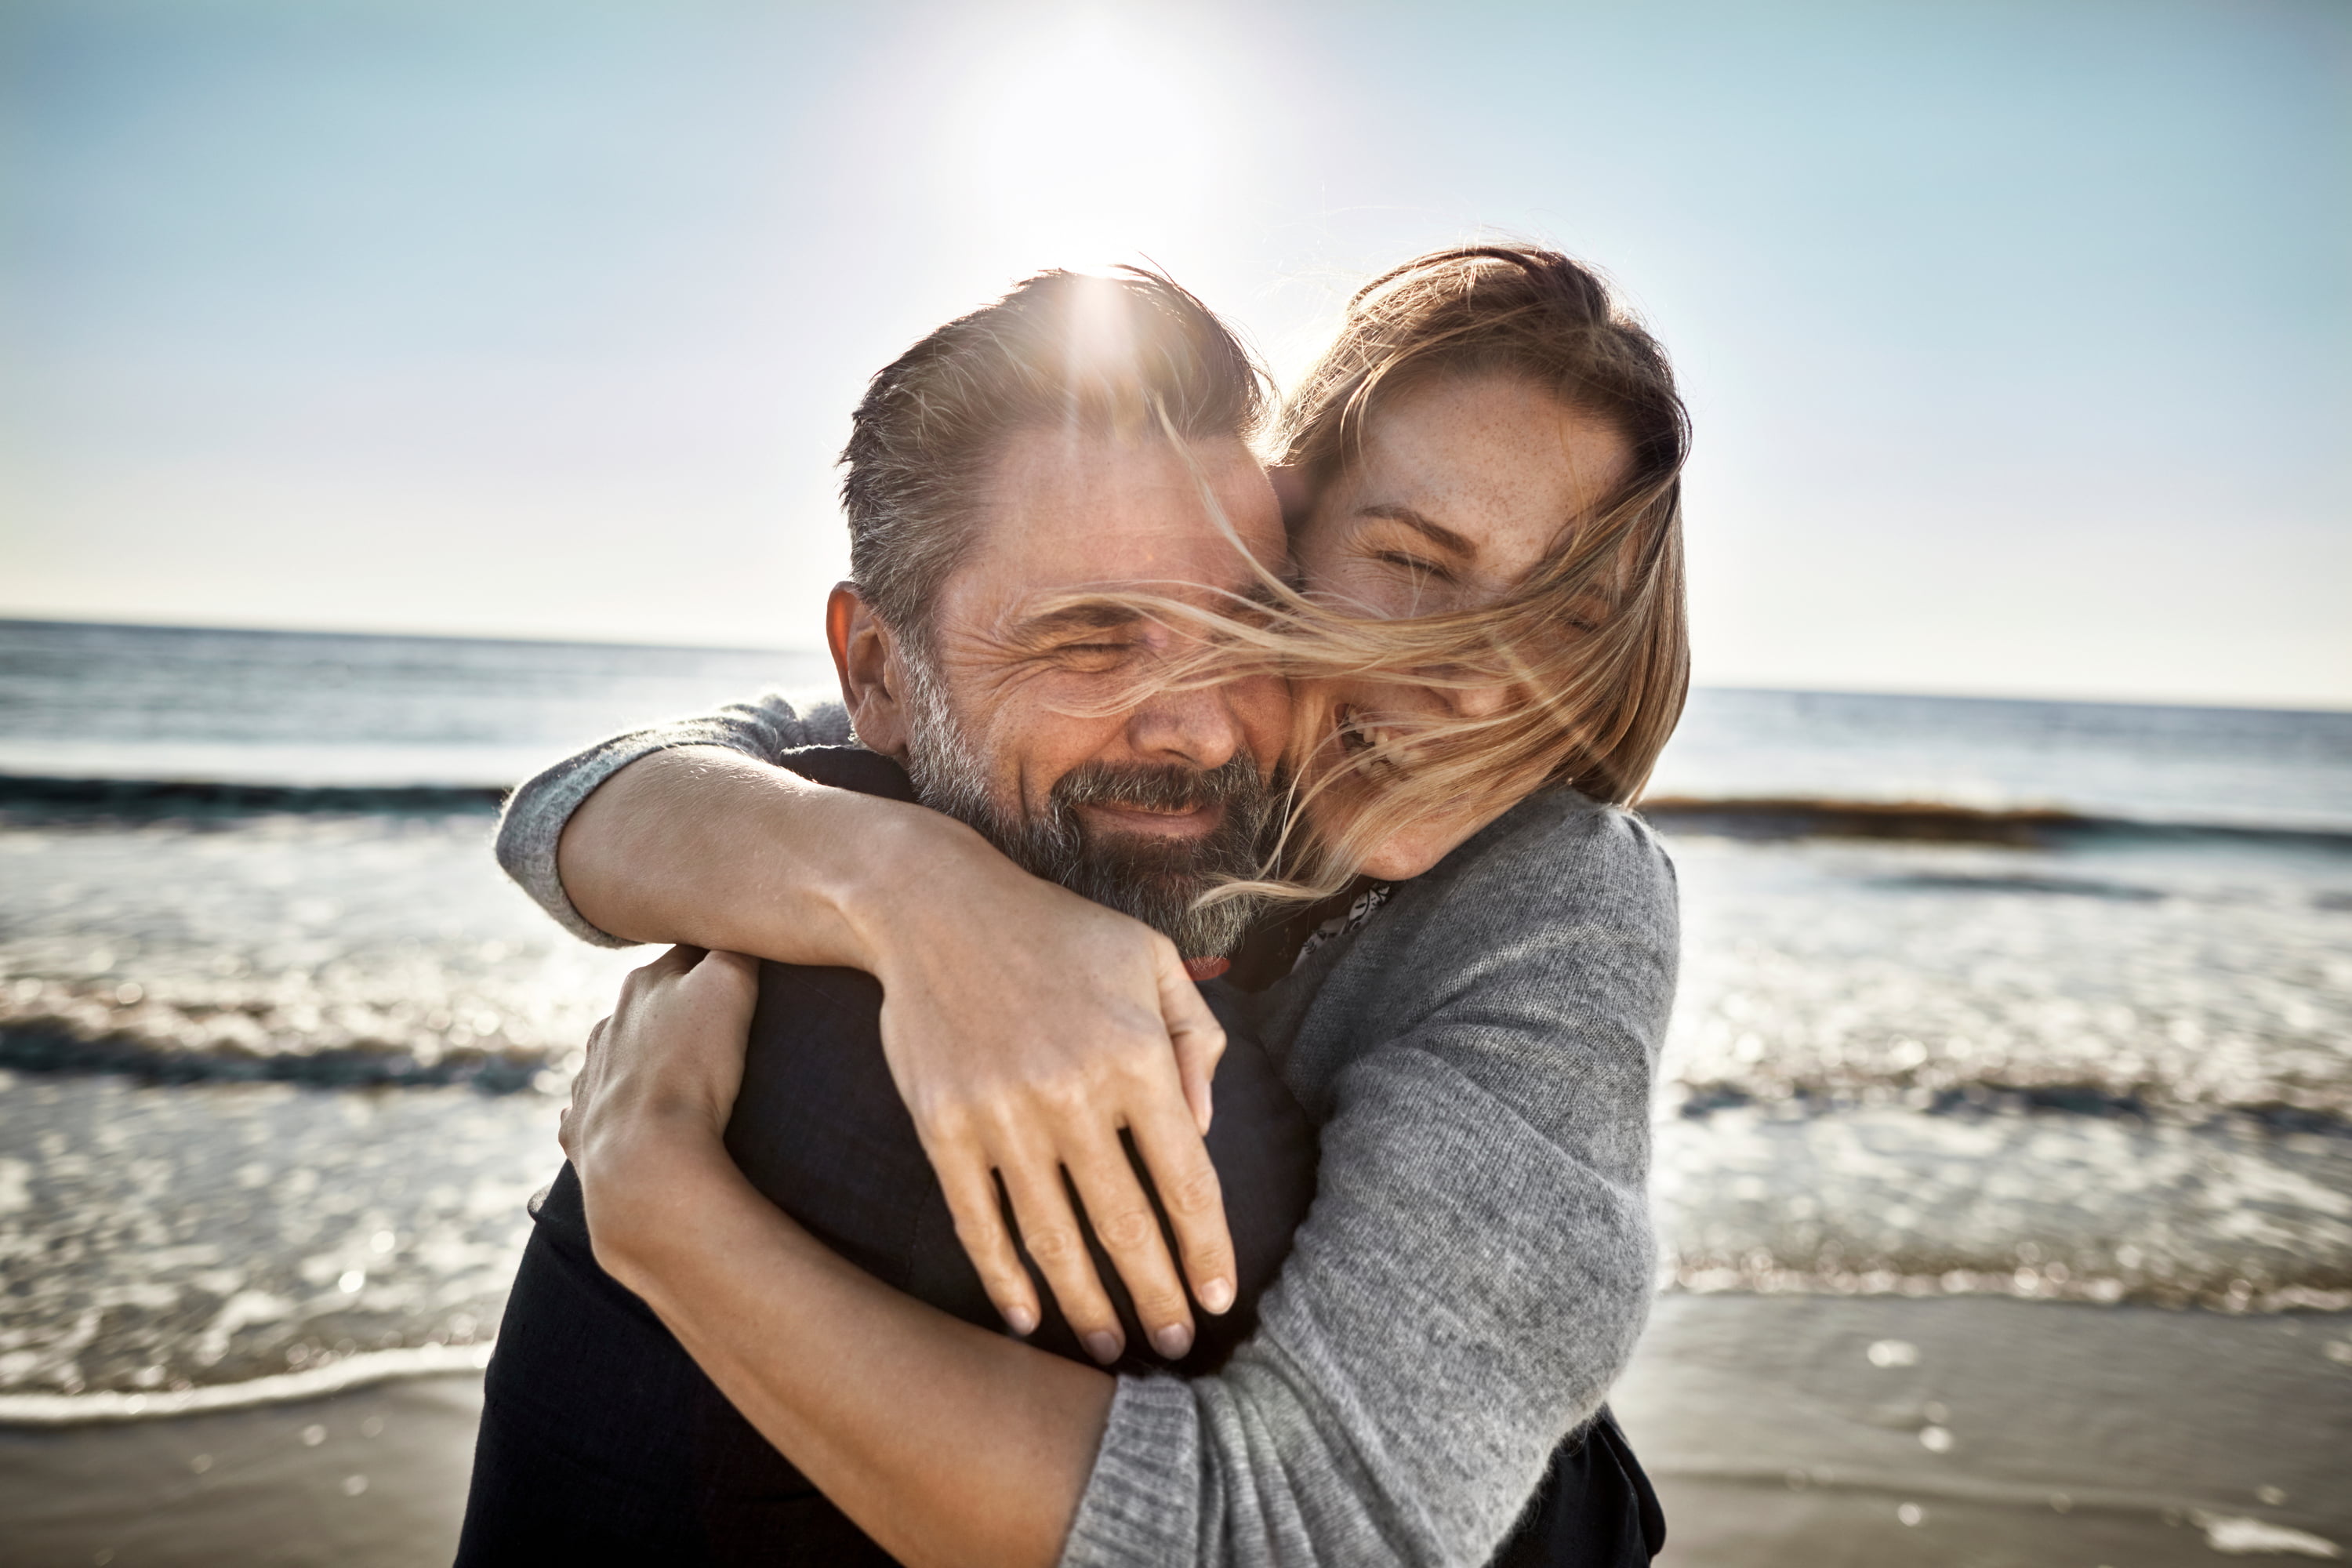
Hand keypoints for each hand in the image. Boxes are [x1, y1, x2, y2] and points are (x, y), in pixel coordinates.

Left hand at [559, 945, 760, 1281]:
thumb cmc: (692, 1067)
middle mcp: (609, 1025)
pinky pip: (593, 1109)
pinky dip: (612, 1109)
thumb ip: (734, 949)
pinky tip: (632, 1121)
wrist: (644, 1157)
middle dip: (677, 1007)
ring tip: (678, 1076)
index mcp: (644, 986)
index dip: (716, 957)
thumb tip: (738, 930)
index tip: (741, 967)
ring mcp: (589, 1077)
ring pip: (616, 1053)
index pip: (687, 954)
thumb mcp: (729, 986)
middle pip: (649, 1003)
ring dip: (642, 1057)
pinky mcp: (582, 1128)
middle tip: (718, 1025)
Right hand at [861, 842, 1236, 1364]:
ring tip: (1108, 1347)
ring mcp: (1003, 1116)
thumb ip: (1195, 1039)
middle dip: (1157, 1299)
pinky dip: (1004, 1279)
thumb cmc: (1056, 932)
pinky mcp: (944, 1128)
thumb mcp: (1151, 958)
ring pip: (1055, 1239)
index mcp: (1137, 1055)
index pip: (1187, 1181)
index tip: (1220, 1299)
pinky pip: (980, 1222)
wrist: (932, 906)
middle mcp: (1074, 1094)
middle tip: (1174, 1345)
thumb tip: (1202, 1130)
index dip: (1207, 1251)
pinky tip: (1026, 1317)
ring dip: (1086, 1305)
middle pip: (1127, 1227)